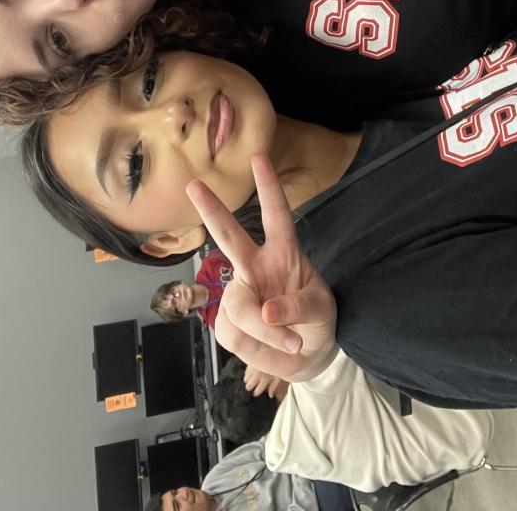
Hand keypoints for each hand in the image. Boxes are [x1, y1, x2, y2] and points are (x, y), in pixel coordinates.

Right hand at [186, 154, 338, 382]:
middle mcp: (256, 267)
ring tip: (290, 343)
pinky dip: (254, 347)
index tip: (259, 159)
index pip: (277, 215)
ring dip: (263, 331)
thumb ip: (297, 308)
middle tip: (195, 186)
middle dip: (212, 211)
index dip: (269, 188)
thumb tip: (265, 312)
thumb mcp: (321, 311)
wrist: (308, 356)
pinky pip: (232, 334)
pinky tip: (267, 348)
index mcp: (284, 253)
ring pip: (238, 307)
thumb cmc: (318, 321)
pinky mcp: (229, 322)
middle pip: (230, 236)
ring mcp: (240, 293)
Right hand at [243, 366, 286, 399]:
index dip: (256, 393)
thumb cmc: (278, 365)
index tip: (256, 392)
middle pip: (248, 386)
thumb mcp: (278, 377)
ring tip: (252, 379)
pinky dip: (248, 374)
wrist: (275, 353)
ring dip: (248, 380)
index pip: (257, 391)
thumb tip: (270, 396)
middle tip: (252, 387)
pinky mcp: (250, 363)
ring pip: (245, 379)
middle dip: (250, 388)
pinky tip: (251, 373)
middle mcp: (258, 374)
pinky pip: (245, 372)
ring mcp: (253, 368)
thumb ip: (274, 387)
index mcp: (265, 379)